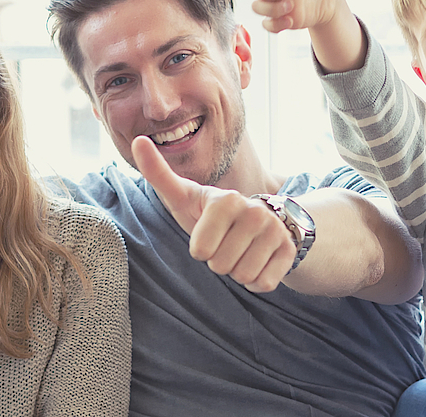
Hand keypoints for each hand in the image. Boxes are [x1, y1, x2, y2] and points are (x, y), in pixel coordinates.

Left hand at [130, 136, 295, 292]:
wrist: (257, 219)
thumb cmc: (209, 212)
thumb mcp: (184, 195)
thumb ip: (158, 172)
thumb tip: (136, 140)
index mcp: (227, 200)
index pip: (201, 251)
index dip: (200, 249)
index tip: (206, 233)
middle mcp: (256, 212)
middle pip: (221, 266)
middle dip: (219, 261)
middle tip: (225, 243)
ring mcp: (276, 231)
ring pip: (244, 275)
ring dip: (237, 270)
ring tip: (240, 250)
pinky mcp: (289, 250)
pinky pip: (264, 283)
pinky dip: (256, 280)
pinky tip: (257, 260)